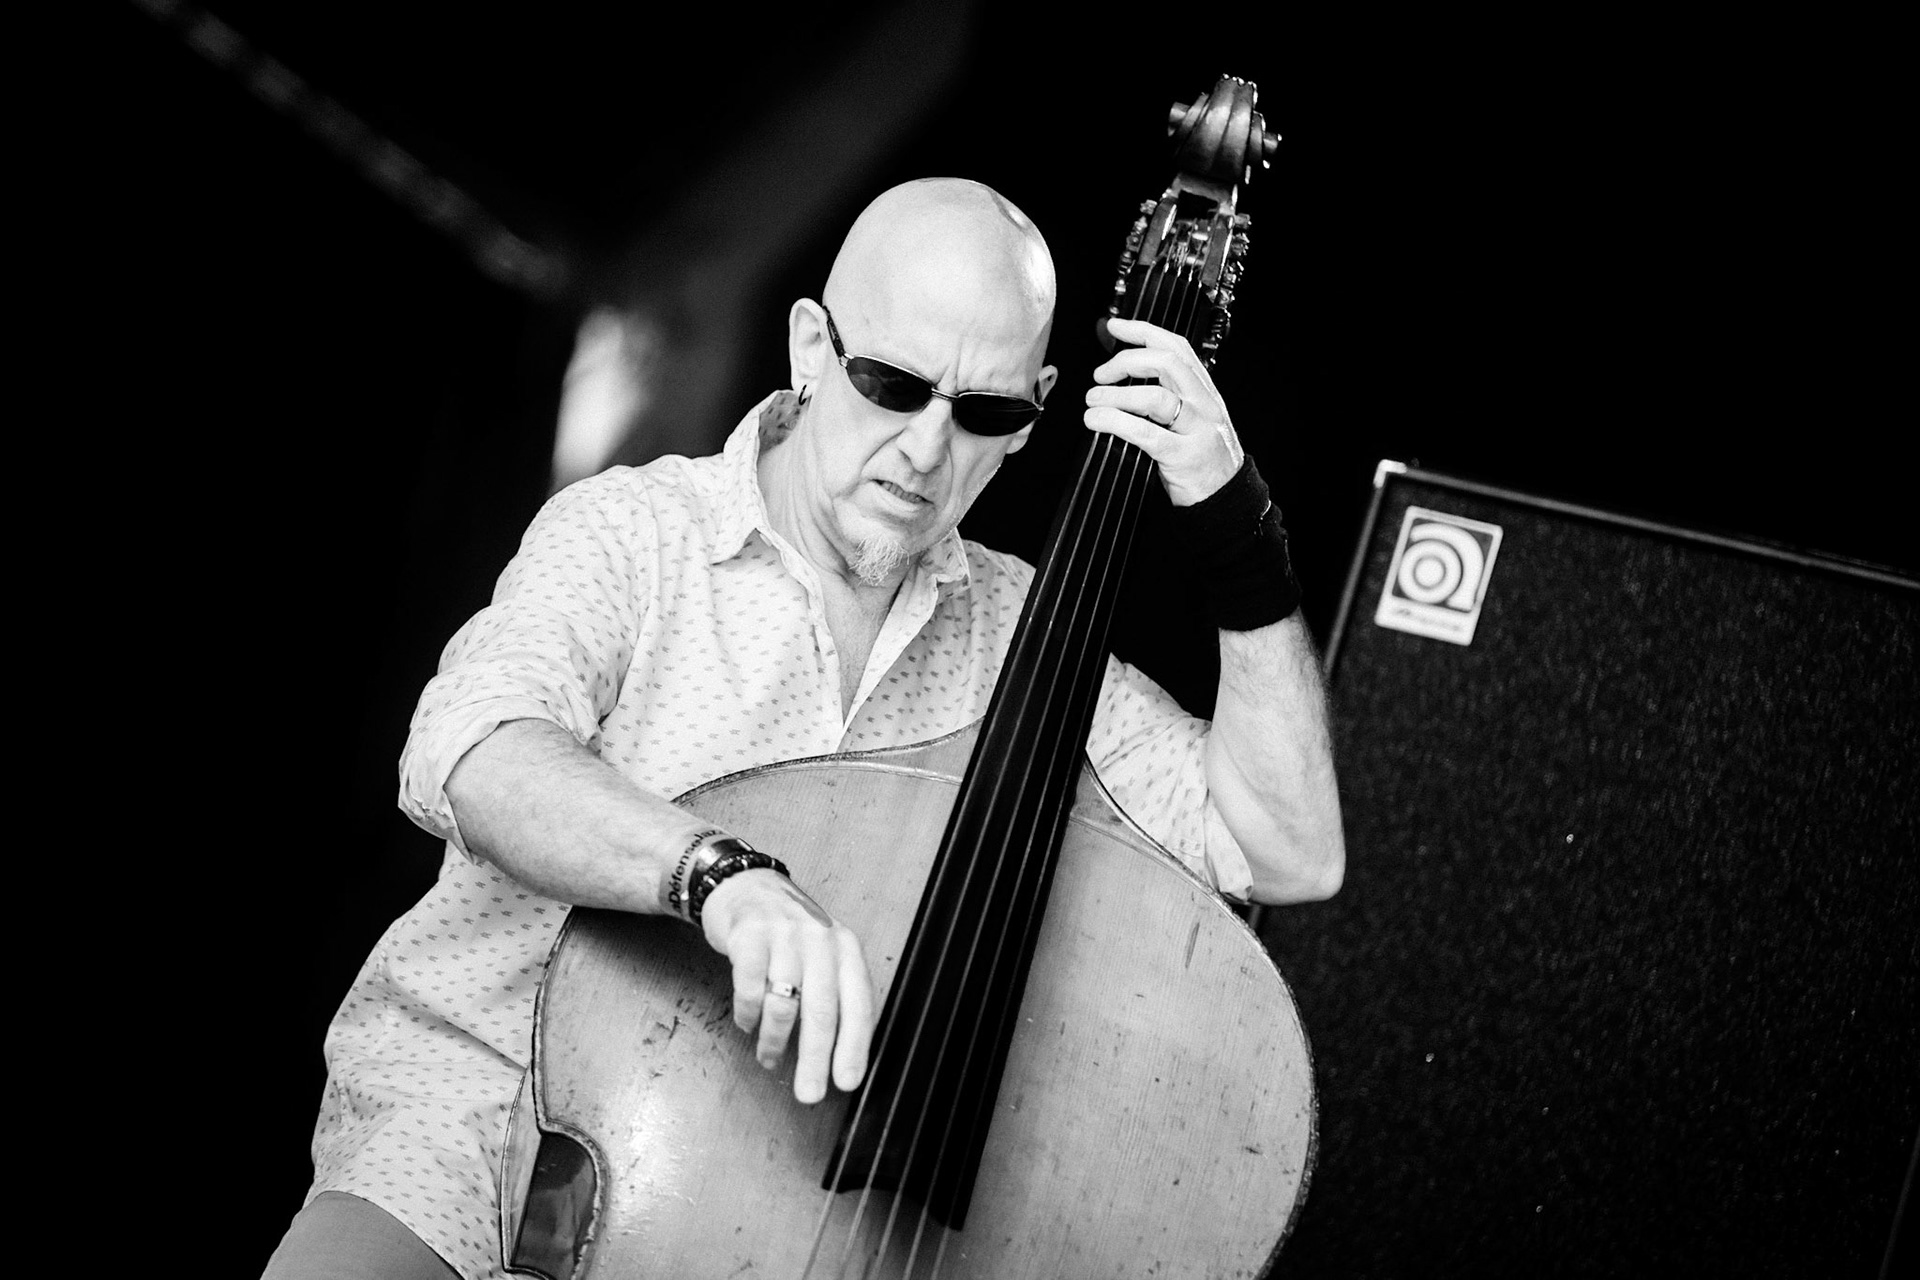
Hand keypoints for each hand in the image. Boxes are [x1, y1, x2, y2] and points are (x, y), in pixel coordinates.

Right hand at [699, 869, 874, 1103]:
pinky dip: (748, 1015)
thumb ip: (833, 995)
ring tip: (770, 1058)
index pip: (858, 1004)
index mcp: (846, 949)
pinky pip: (750, 988)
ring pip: (784, 1003)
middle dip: (816, 1059)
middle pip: (822, 1010)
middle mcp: (821, 939)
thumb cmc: (789, 934)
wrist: (744, 886)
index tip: (846, 1082)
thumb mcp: (823, 954)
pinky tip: (747, 1025)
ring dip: (775, 1041)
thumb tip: (837, 1057)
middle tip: (809, 1094)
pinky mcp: (749, 935)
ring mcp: (784, 935)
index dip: (854, 1048)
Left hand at [1084, 316, 1244, 506]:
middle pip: (1168, 363)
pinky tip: (1098, 421)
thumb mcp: (1193, 420)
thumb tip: (1124, 378)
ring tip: (1093, 401)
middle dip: (1127, 361)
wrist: (1227, 499)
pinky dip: (1116, 422)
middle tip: (1100, 375)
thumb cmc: (1203, 460)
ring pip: (1157, 397)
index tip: (1115, 326)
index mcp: (1205, 392)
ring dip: (1116, 395)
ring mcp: (1197, 430)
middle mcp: (1204, 405)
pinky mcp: (1184, 457)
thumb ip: (1170, 397)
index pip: (1177, 347)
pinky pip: (1147, 433)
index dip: (1143, 331)